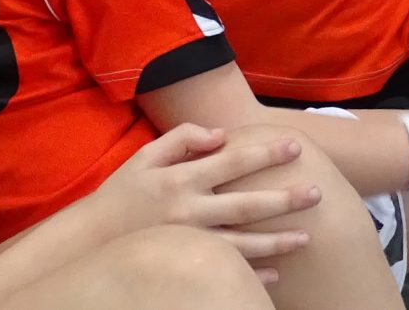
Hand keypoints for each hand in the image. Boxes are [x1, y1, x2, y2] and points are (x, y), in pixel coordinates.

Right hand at [98, 124, 315, 261]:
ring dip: (275, 241)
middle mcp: (188, 210)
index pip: (232, 162)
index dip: (264, 153)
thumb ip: (182, 138)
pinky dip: (250, 274)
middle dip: (283, 198)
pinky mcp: (185, 265)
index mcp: (180, 178)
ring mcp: (189, 241)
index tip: (295, 146)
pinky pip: (224, 270)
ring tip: (307, 238)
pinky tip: (276, 274)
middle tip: (317, 192)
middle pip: (245, 204)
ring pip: (240, 243)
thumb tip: (220, 134)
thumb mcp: (145, 156)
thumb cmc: (123, 194)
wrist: (92, 240)